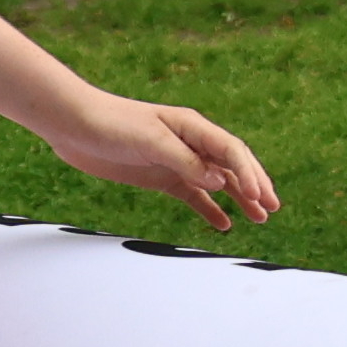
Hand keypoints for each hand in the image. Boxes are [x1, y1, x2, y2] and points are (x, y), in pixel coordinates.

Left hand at [50, 90, 277, 229]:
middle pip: (232, 165)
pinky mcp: (160, 177)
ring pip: (217, 182)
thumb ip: (184, 160)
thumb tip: (218, 180)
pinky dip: (210, 208)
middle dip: (255, 185)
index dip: (249, 173)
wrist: (73, 124)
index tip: (260, 196)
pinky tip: (223, 223)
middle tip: (272, 207)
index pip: (231, 150)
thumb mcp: (149, 141)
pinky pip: (193, 195)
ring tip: (259, 218)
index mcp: (192, 127)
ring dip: (239, 198)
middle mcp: (190, 143)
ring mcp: (176, 161)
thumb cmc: (111, 123)